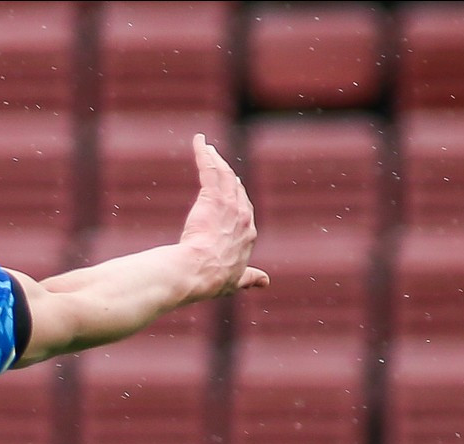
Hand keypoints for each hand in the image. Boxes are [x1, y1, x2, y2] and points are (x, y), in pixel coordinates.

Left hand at [176, 133, 269, 301]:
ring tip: (207, 148)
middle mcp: (242, 215)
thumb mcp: (236, 280)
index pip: (245, 208)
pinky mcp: (211, 197)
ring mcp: (228, 204)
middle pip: (235, 187)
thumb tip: (264, 281)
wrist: (200, 271)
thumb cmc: (214, 278)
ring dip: (215, 158)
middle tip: (218, 160)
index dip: (238, 197)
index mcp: (248, 233)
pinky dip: (203, 153)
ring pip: (223, 173)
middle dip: (227, 172)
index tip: (233, 187)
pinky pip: (209, 169)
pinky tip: (199, 142)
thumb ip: (250, 278)